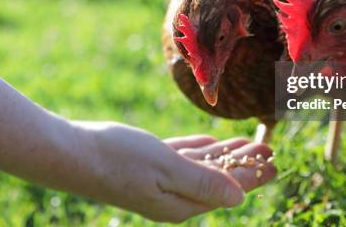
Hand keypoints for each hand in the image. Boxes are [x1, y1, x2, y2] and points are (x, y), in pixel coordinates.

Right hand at [72, 122, 274, 222]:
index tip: (274, 160)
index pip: (227, 188)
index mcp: (180, 203)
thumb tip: (238, 198)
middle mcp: (172, 196)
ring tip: (248, 142)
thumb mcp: (165, 169)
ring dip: (226, 153)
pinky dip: (200, 149)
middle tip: (269, 146)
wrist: (70, 154)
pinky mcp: (147, 165)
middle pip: (219, 178)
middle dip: (245, 163)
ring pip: (202, 165)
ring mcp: (159, 180)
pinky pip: (182, 157)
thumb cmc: (117, 159)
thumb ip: (203, 182)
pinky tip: (210, 143)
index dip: (253, 174)